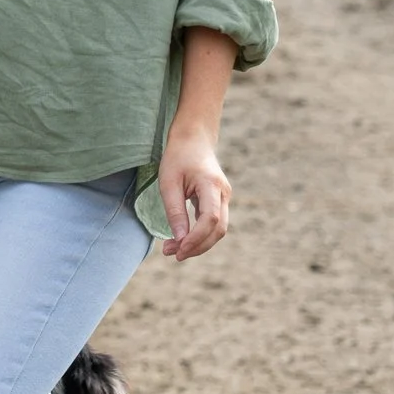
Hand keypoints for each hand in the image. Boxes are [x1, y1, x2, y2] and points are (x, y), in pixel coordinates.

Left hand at [158, 123, 231, 262]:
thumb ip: (175, 211)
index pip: (211, 219)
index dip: (196, 239)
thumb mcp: (169, 182)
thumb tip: (179, 240)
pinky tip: (182, 240)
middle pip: (218, 230)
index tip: (178, 251)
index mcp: (211, 184)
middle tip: (172, 254)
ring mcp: (224, 197)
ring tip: (173, 249)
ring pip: (218, 230)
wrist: (194, 139)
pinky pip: (213, 224)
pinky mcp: (219, 201)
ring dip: (198, 243)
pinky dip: (200, 235)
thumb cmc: (178, 157)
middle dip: (197, 246)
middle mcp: (223, 193)